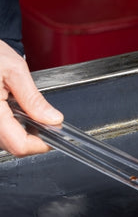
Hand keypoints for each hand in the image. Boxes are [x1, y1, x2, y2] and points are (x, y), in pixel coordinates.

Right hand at [0, 41, 62, 155]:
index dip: (40, 145)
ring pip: (3, 141)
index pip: (18, 144)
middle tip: (45, 121)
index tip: (54, 136)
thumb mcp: (15, 71)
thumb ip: (33, 99)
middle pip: (11, 146)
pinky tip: (15, 113)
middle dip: (32, 138)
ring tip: (28, 113)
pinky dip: (10, 126)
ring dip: (20, 134)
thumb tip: (53, 119)